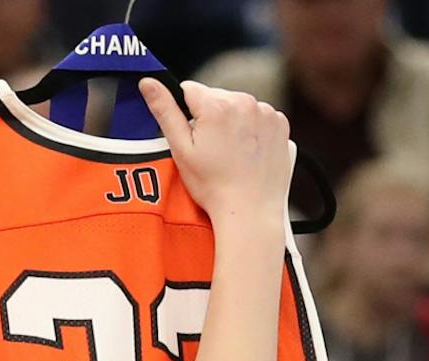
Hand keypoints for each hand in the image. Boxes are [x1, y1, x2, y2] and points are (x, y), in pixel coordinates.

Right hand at [141, 79, 290, 228]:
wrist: (251, 209)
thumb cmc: (212, 185)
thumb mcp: (181, 149)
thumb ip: (164, 110)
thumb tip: (148, 81)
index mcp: (217, 105)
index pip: (189, 90)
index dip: (185, 113)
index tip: (192, 137)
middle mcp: (245, 101)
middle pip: (216, 97)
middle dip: (209, 116)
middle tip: (210, 150)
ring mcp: (266, 112)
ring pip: (238, 106)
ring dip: (232, 122)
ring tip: (230, 154)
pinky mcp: (281, 123)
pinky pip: (259, 117)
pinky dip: (252, 130)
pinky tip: (247, 153)